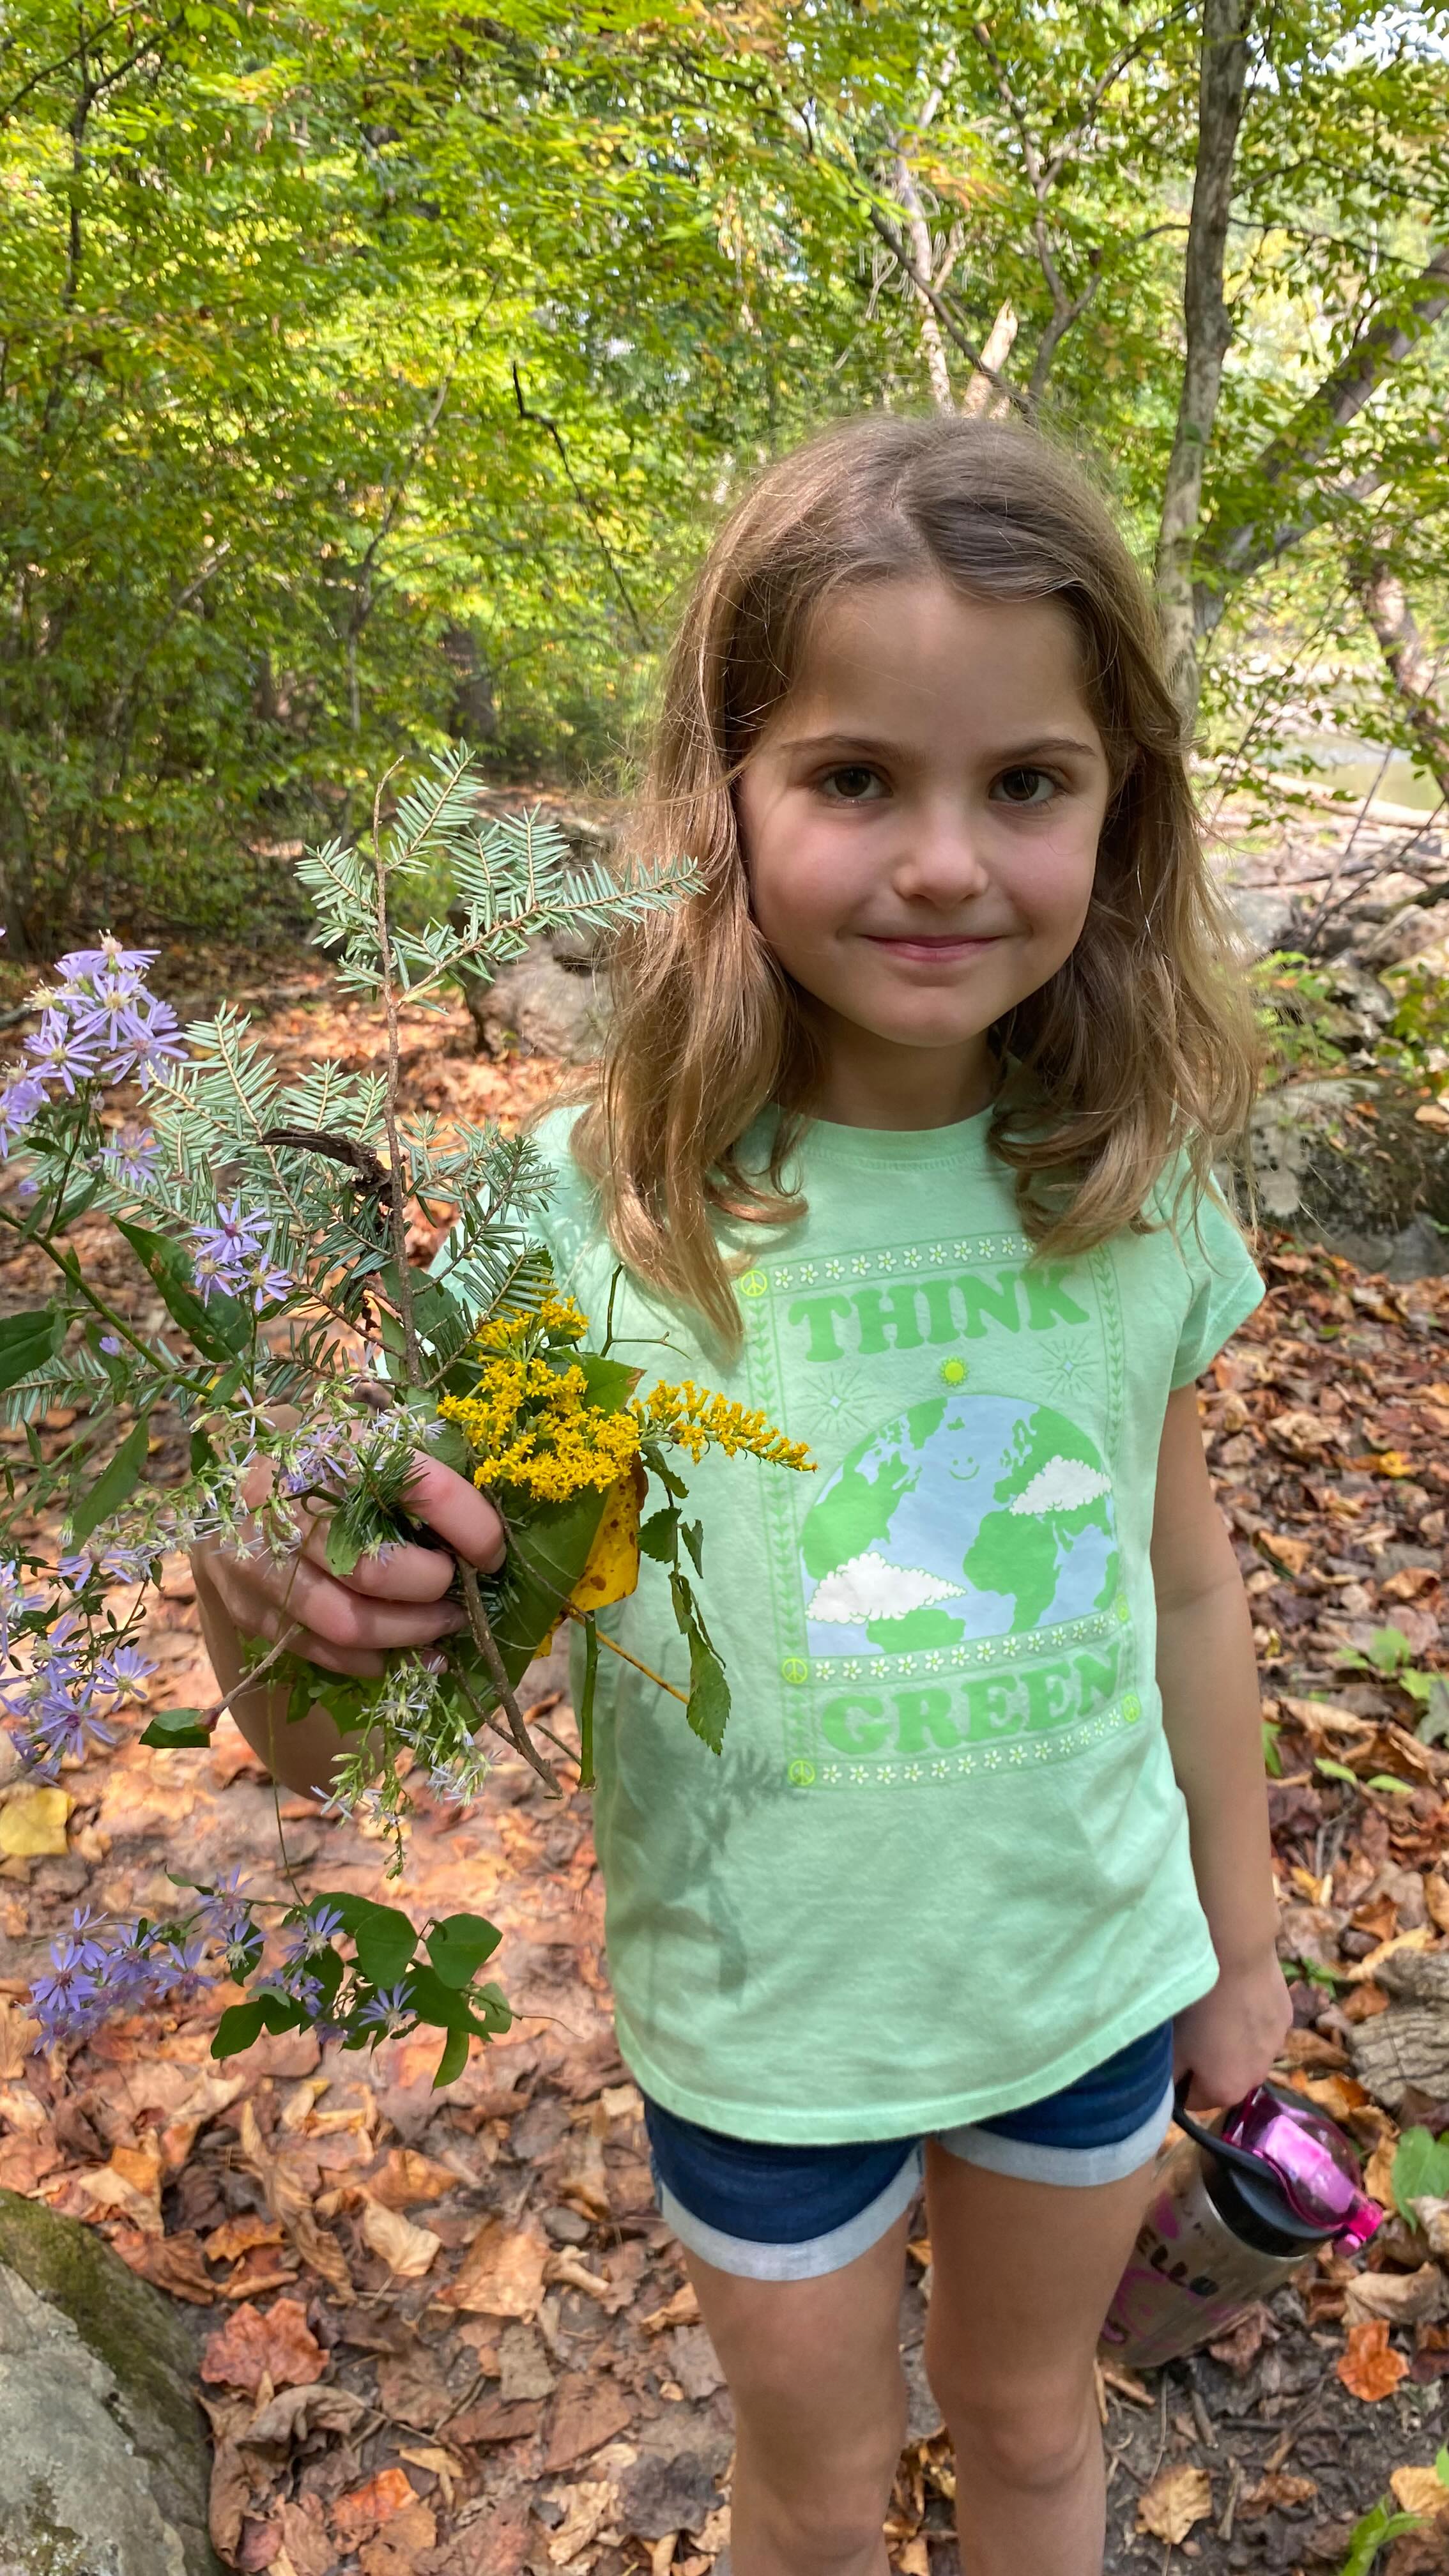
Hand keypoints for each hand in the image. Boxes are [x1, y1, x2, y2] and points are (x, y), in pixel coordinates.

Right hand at [195, 1450, 504, 1678]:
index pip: (421, 1485)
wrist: (229, 1482)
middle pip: (376, 1568)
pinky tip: (402, 1651)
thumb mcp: (370, 1444)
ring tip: (442, 1625)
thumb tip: (490, 1531)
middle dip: (432, 1588)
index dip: (472, 1526)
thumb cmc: (323, 1464)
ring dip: (409, 1633)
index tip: (495, 1553)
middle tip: (459, 1591)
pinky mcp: (246, 1605)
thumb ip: (423, 1476)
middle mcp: (286, 1501)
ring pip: (348, 1622)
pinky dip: (370, 1659)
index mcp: (333, 1445)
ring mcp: (258, 1558)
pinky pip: (319, 1649)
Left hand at [1173, 1948, 1292, 2112]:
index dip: (1178, 2081)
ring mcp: (1276, 2048)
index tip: (1170, 2055)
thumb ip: (1168, 2075)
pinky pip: (1261, 2027)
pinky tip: (1236, 1993)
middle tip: (1192, 2029)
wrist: (1235, 1957)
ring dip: (1232, 2041)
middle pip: (1224, 2078)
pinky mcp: (1286, 2018)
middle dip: (1208, 2062)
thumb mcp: (1170, 2045)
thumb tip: (1168, 2086)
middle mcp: (1257, 2079)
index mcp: (1225, 2092)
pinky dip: (1249, 2017)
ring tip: (1216, 2008)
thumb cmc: (1196, 2005)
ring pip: (1246, 2052)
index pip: (1193, 2101)